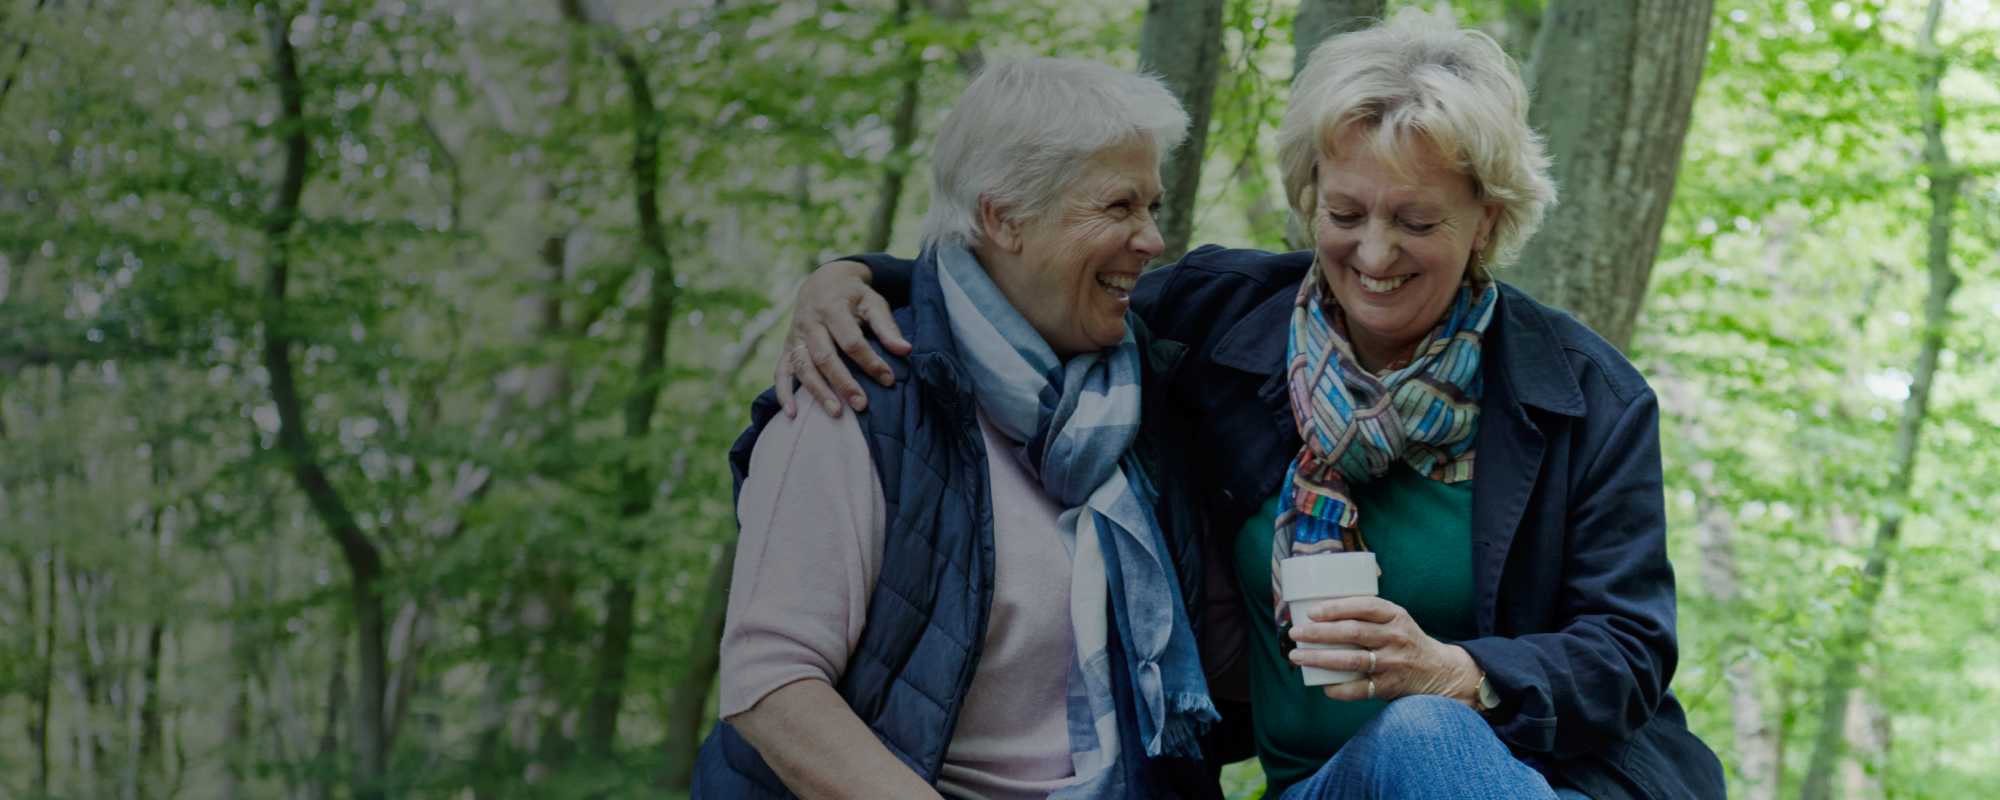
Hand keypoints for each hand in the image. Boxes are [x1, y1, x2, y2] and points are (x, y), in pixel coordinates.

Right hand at [773, 260, 910, 418]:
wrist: (822, 281)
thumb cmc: (853, 296)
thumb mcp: (873, 302)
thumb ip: (887, 327)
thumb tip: (905, 350)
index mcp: (832, 309)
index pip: (851, 341)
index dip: (870, 361)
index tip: (888, 379)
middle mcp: (810, 323)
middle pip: (824, 357)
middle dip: (843, 383)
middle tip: (861, 405)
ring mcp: (795, 336)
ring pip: (803, 367)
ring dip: (818, 391)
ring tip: (836, 413)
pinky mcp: (786, 348)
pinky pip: (781, 372)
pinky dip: (784, 393)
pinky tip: (792, 414)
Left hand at [1286, 596, 1482, 706]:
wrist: (1438, 670)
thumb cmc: (1403, 639)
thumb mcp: (1395, 618)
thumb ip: (1366, 613)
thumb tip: (1316, 610)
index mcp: (1395, 615)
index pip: (1364, 606)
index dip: (1336, 608)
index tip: (1311, 612)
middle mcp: (1395, 637)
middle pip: (1353, 633)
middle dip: (1319, 633)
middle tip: (1295, 633)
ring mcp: (1393, 663)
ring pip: (1352, 661)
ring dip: (1320, 659)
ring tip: (1297, 657)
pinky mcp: (1390, 686)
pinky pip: (1360, 689)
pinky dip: (1339, 689)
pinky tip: (1322, 686)